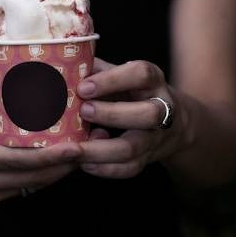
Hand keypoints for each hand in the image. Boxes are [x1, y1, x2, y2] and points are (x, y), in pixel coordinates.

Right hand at [0, 74, 82, 206]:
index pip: (19, 162)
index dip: (52, 156)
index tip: (78, 146)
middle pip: (34, 178)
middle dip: (67, 163)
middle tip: (93, 141)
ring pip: (32, 185)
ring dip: (58, 170)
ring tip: (83, 147)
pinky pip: (22, 187)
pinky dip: (42, 174)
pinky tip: (55, 157)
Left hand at [76, 59, 189, 178]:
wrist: (173, 123)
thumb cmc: (133, 92)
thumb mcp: (120, 75)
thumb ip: (97, 71)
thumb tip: (62, 68)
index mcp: (152, 81)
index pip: (141, 74)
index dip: (113, 80)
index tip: (84, 87)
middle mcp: (161, 108)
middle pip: (147, 114)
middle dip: (112, 114)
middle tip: (83, 111)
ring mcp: (156, 137)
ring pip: (133, 147)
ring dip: (100, 149)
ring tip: (74, 147)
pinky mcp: (148, 158)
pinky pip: (129, 168)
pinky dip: (104, 168)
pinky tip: (83, 163)